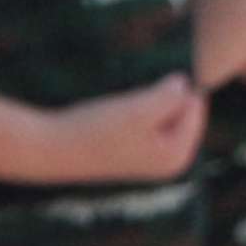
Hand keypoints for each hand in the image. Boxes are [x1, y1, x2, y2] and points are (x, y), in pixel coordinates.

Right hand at [23, 75, 204, 187]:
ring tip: (115, 114)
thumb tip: (185, 83)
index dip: (168, 90)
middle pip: (180, 109)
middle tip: (125, 106)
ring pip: (160, 111)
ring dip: (141, 104)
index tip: (138, 97)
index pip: (194, 104)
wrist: (51, 148)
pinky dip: (130, 111)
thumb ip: (170, 95)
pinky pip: (144, 119)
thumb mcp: (138, 109)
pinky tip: (109, 118)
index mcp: (178, 156)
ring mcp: (150, 158)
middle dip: (156, 99)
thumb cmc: (95, 129)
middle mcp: (169, 162)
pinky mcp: (133, 152)